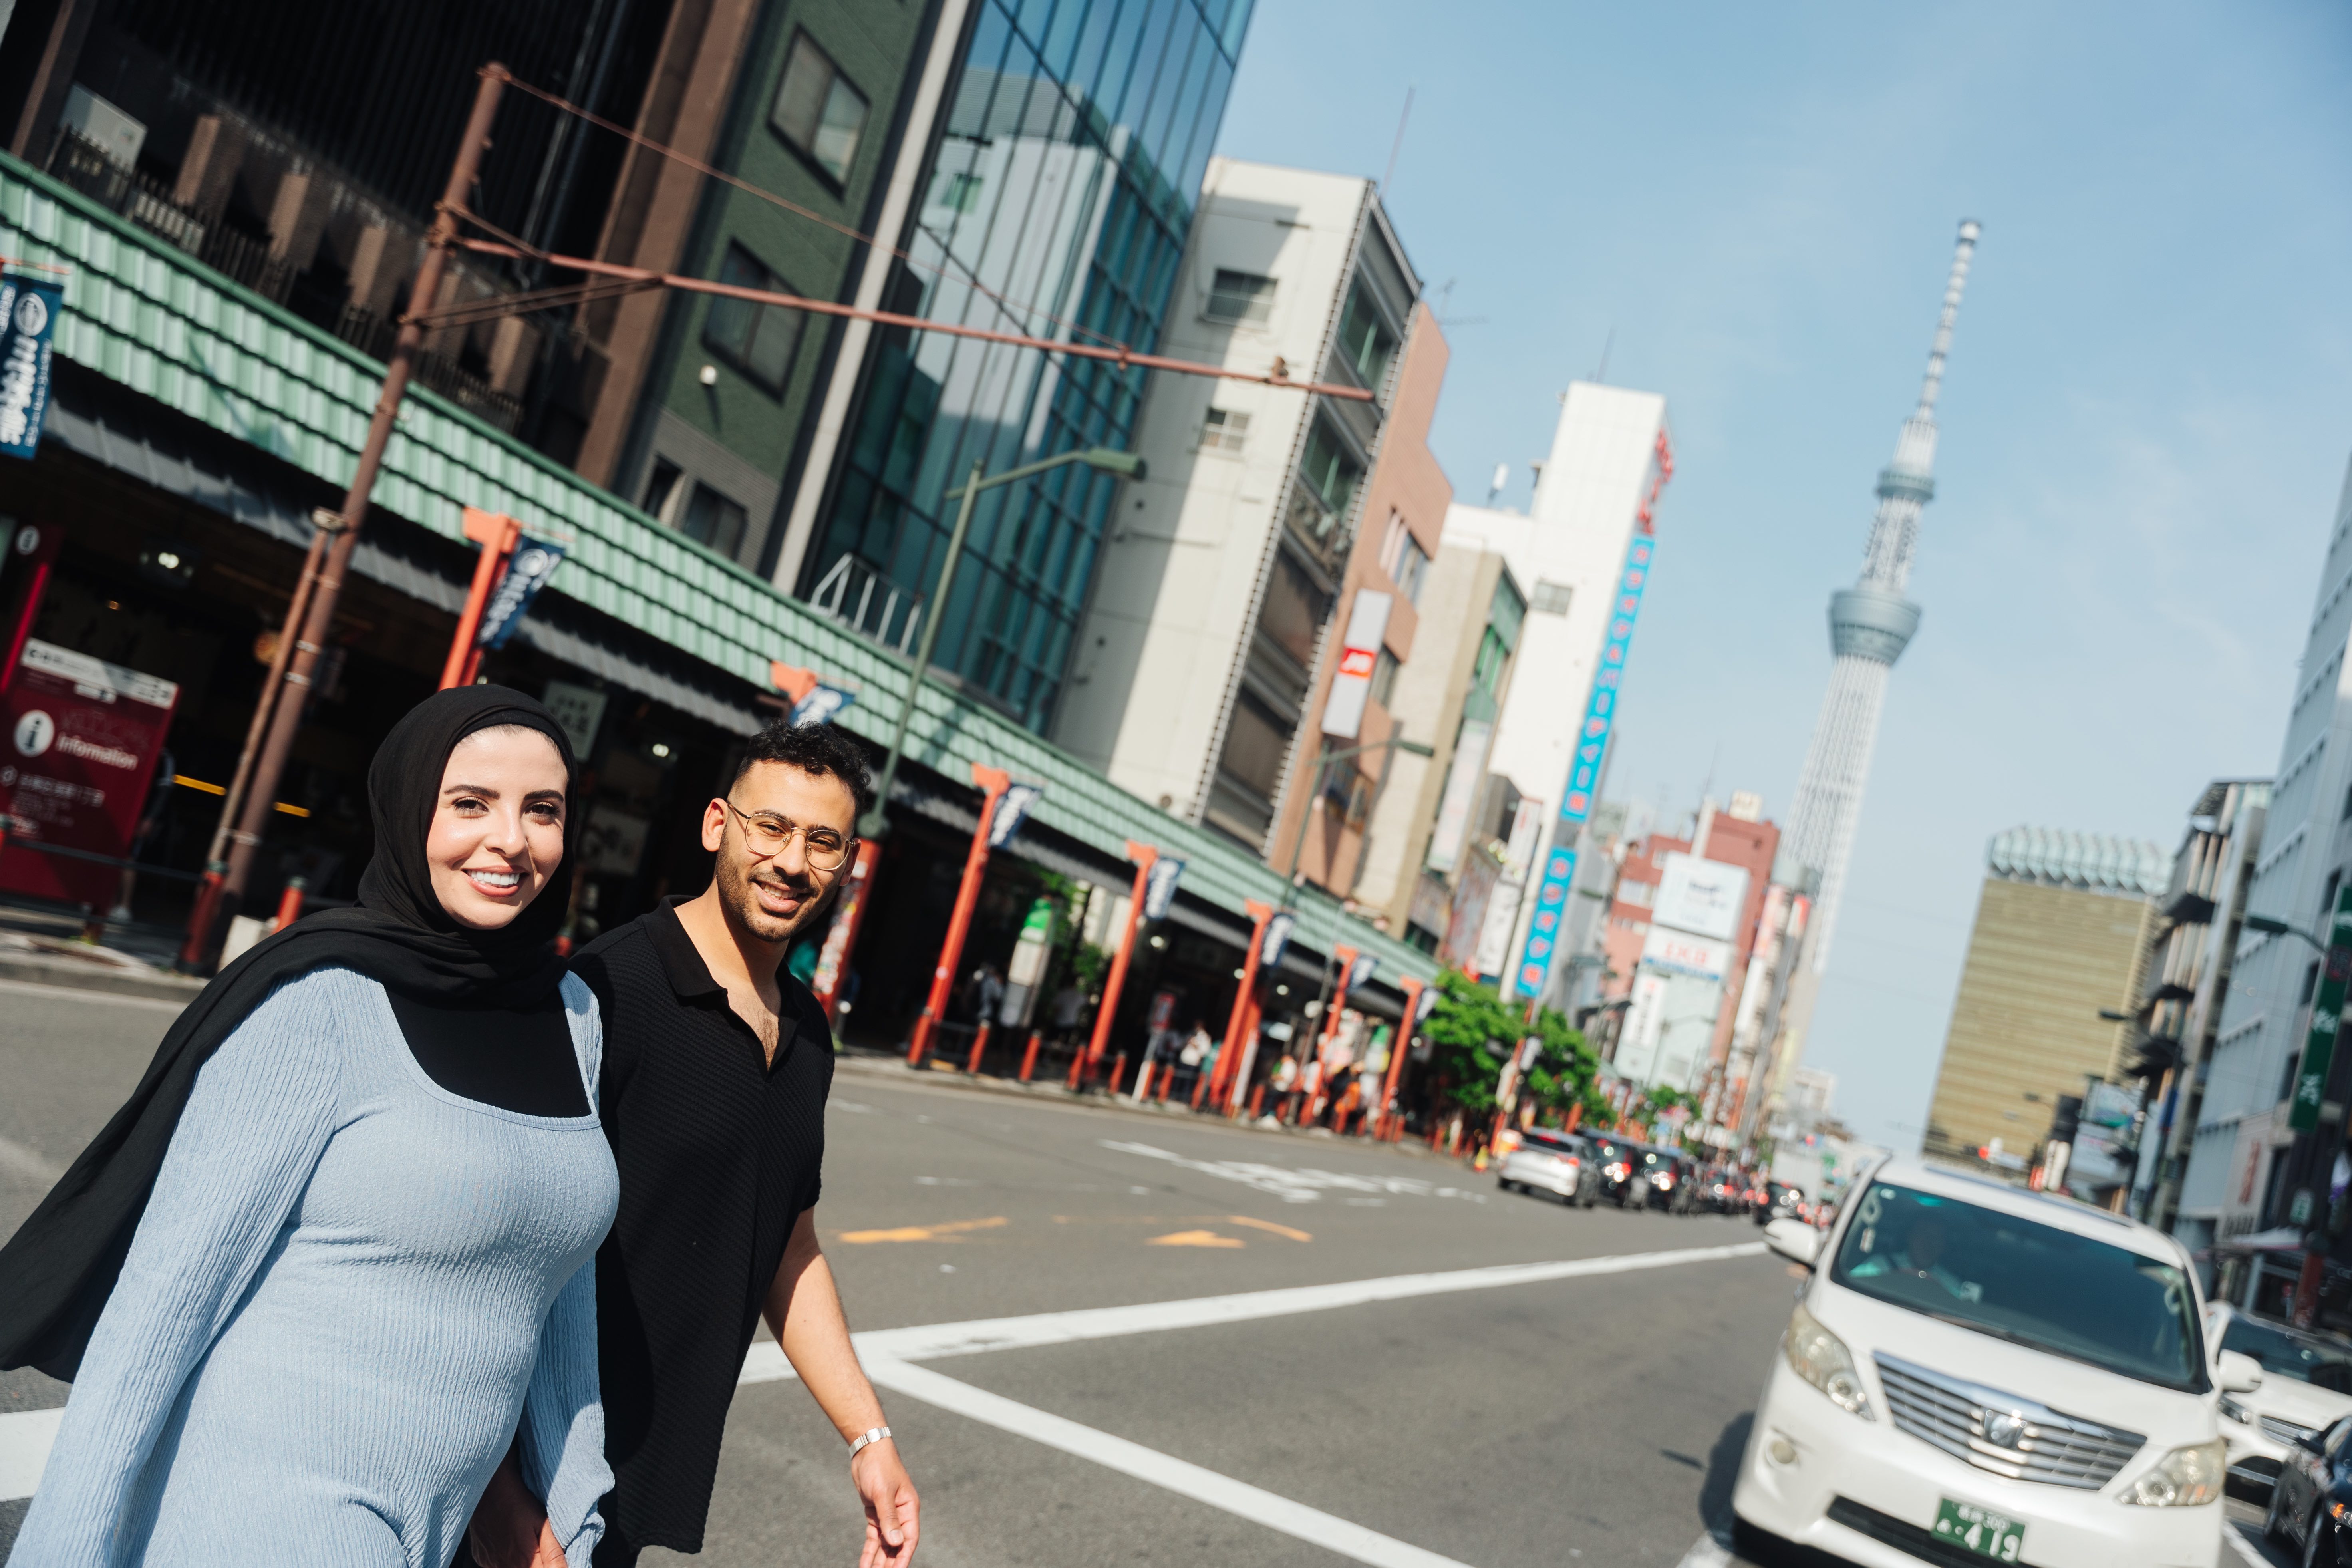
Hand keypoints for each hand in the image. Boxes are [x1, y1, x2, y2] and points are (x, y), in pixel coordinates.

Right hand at [466, 1452, 567, 1567]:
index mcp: (524, 1562)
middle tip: (536, 1544)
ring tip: (522, 1539)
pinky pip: (496, 1564)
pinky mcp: (481, 1558)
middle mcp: (504, 1567)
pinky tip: (509, 1541)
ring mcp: (490, 1564)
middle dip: (537, 1563)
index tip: (551, 1557)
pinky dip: (506, 1557)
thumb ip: (554, 1554)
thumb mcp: (543, 1524)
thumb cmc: (520, 1504)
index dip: (552, 1567)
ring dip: (522, 1561)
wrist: (489, 1489)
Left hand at [851, 1437, 919, 1567]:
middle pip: (897, 1545)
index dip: (903, 1558)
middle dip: (890, 1563)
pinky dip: (870, 1551)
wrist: (867, 1450)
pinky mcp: (875, 1513)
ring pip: (885, 1544)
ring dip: (879, 1560)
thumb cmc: (879, 1467)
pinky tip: (865, 1564)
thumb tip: (896, 1543)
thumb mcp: (883, 1493)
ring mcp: (887, 1515)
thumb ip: (889, 1518)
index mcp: (909, 1509)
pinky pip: (874, 1537)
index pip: (909, 1539)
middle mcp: (900, 1514)